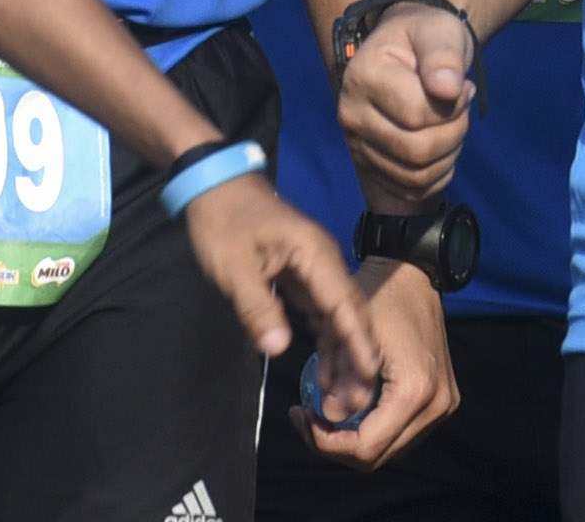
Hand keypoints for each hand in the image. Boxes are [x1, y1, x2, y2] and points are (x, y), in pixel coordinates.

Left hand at [181, 173, 382, 388]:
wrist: (214, 185)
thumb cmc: (222, 220)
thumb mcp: (233, 266)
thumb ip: (257, 306)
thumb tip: (279, 348)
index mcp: (314, 254)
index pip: (345, 304)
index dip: (359, 341)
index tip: (370, 374)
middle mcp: (323, 262)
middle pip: (349, 315)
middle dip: (357, 356)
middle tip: (360, 401)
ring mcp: (315, 270)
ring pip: (338, 318)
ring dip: (343, 355)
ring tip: (346, 398)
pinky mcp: (302, 278)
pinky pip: (322, 315)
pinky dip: (327, 343)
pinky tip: (326, 372)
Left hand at [299, 256, 458, 465]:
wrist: (416, 272)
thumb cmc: (381, 293)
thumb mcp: (348, 332)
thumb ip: (338, 379)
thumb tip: (326, 418)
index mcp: (415, 390)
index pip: (367, 446)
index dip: (327, 442)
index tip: (302, 417)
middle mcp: (436, 404)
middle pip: (378, 454)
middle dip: (336, 443)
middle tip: (306, 418)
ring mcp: (442, 404)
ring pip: (388, 447)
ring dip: (353, 437)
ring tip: (321, 411)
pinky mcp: (440, 400)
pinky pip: (400, 430)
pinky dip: (370, 426)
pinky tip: (347, 405)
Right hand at [335, 3, 476, 208]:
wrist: (406, 52)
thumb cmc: (424, 37)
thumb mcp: (440, 31)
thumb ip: (444, 55)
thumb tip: (447, 89)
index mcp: (362, 76)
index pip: (416, 113)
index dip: (453, 105)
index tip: (462, 85)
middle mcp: (351, 114)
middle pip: (417, 150)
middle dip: (455, 131)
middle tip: (460, 107)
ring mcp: (357, 144)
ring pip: (417, 175)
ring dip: (449, 154)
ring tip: (451, 123)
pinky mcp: (370, 166)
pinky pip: (413, 190)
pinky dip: (438, 174)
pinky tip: (442, 145)